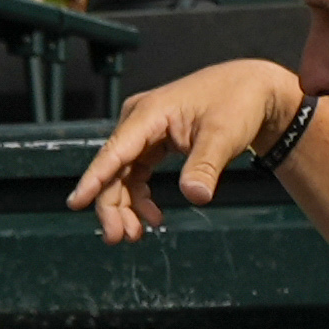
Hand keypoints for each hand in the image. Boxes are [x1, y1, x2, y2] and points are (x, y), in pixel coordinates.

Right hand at [62, 58, 311, 241]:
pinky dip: (140, 198)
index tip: (76, 202)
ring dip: (125, 206)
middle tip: (118, 237)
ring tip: (135, 235)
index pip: (115, 151)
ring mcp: (144, 131)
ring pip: (122, 175)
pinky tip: (152, 217)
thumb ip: (205, 166)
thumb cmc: (237, 103)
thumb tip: (195, 196)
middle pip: (113, 168)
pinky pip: (136, 173)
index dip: (94, 179)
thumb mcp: (223, 135)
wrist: (252, 90)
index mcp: (149, 113)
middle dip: (112, 205)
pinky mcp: (152, 141)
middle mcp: (139, 120)